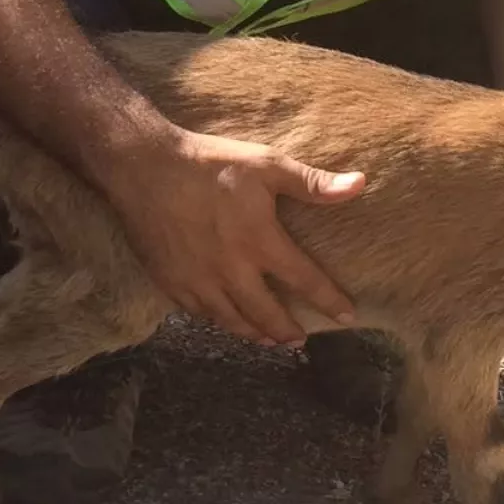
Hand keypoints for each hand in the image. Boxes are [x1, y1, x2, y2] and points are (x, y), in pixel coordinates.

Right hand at [104, 127, 364, 345]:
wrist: (144, 167)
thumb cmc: (211, 163)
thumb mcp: (267, 165)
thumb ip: (312, 182)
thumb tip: (359, 185)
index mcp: (259, 242)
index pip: (303, 280)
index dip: (329, 300)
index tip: (348, 316)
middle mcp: (230, 270)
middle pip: (265, 313)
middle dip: (287, 330)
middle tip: (301, 340)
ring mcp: (197, 280)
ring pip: (230, 319)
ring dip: (253, 332)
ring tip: (268, 340)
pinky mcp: (169, 281)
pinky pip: (198, 313)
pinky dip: (217, 322)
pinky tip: (224, 320)